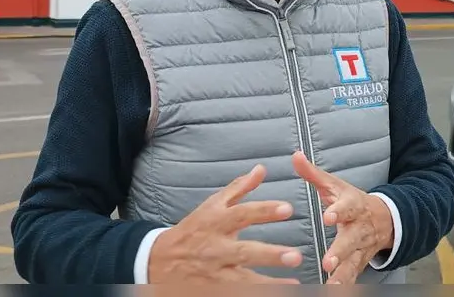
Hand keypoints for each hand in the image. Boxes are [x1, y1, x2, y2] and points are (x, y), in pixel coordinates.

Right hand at [146, 164, 302, 283]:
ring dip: (267, 284)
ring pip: (242, 281)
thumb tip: (261, 170)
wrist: (159, 261)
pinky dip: (253, 295)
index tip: (287, 209)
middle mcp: (216, 248)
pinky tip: (277, 295)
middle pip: (244, 252)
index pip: (242, 214)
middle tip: (295, 256)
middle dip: (269, 255)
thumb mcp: (211, 206)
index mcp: (216, 222)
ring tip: (293, 284)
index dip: (264, 211)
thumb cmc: (192, 231)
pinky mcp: (213, 290)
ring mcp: (214, 273)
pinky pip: (235, 294)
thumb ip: (238, 188)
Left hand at [292, 151, 393, 283]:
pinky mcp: (359, 262)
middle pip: (350, 240)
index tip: (328, 217)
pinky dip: (345, 284)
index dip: (339, 212)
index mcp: (352, 206)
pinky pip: (353, 276)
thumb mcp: (335, 185)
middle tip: (327, 262)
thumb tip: (295, 155)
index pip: (347, 207)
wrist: (385, 219)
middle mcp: (358, 228)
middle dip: (339, 251)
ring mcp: (360, 248)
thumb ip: (313, 173)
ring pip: (353, 262)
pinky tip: (334, 291)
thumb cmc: (351, 201)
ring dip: (342, 274)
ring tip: (331, 284)